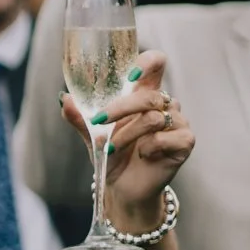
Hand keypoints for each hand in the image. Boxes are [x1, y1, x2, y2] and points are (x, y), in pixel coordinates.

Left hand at [64, 50, 192, 228]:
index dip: (149, 62)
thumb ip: (79, 117)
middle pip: (149, 96)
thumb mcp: (91, 135)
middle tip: (98, 121)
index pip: (156, 65)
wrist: (122, 187)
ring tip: (112, 148)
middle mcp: (165, 105)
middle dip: (120, 109)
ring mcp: (178, 123)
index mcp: (145, 95)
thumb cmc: (112, 154)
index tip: (131, 73)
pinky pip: (166, 138)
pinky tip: (142, 155)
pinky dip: (148, 147)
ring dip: (126, 135)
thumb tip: (64, 98)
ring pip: (154, 118)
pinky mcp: (185, 142)